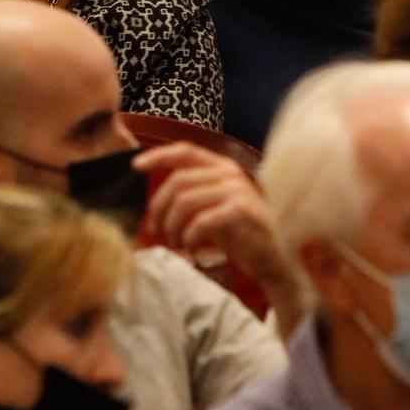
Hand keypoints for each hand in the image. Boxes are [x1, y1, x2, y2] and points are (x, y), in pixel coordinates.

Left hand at [133, 142, 302, 335]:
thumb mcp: (213, 209)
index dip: (157, 156)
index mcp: (222, 167)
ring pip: (184, 202)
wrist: (273, 258)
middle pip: (177, 181)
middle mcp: (229, 173)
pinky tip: (192, 251)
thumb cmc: (241, 234)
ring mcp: (237, 190)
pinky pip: (200, 221)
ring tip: (175, 244)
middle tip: (157, 232)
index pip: (185, 150)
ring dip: (172, 227)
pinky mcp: (241, 211)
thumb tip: (157, 198)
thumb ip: (193, 195)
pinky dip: (189, 238)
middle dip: (159, 208)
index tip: (135, 167)